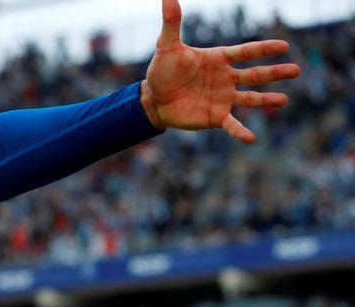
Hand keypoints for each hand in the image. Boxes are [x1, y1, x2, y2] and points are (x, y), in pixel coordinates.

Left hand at [140, 0, 299, 142]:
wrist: (153, 100)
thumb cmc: (161, 71)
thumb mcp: (166, 47)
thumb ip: (172, 24)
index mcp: (219, 59)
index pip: (245, 52)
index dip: (263, 49)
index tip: (283, 45)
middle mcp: (226, 78)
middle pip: (255, 74)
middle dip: (275, 73)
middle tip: (296, 70)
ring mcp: (223, 98)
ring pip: (250, 98)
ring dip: (266, 99)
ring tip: (283, 101)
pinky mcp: (215, 117)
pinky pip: (232, 124)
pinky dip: (240, 131)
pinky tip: (251, 138)